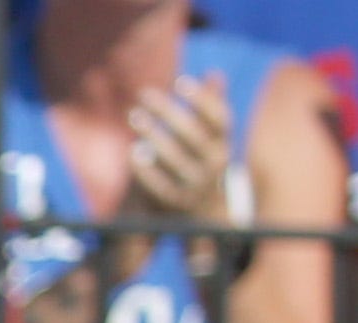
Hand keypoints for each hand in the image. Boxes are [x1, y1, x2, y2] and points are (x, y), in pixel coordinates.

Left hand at [131, 75, 238, 224]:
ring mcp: (197, 185)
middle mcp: (216, 163)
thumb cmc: (201, 163)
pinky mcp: (176, 203)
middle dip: (169, 112)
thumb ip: (211, 107)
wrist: (201, 215)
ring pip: (176, 158)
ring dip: (154, 136)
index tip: (179, 80)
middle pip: (194, 134)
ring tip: (134, 116)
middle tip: (143, 94)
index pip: (219, 118)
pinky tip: (132, 152)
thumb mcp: (210, 138)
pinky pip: (161, 186)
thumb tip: (214, 72)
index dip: (202, 99)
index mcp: (225, 143)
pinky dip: (146, 170)